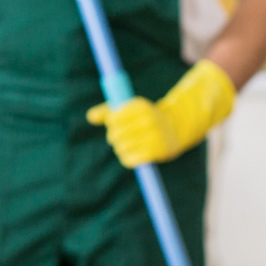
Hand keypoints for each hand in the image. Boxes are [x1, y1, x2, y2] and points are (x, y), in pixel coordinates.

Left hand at [87, 59, 236, 167]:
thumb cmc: (146, 117)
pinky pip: (131, 159)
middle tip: (118, 138)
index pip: (114, 118)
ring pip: (122, 147)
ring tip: (125, 146)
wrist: (176, 127)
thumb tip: (90, 116)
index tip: (115, 124)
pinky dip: (127, 159)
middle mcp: (148, 119)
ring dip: (120, 149)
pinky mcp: (157, 151)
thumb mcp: (129, 109)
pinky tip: (130, 155)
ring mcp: (154, 135)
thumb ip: (108, 111)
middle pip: (116, 134)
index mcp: (140, 106)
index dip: (111, 123)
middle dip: (114, 137)